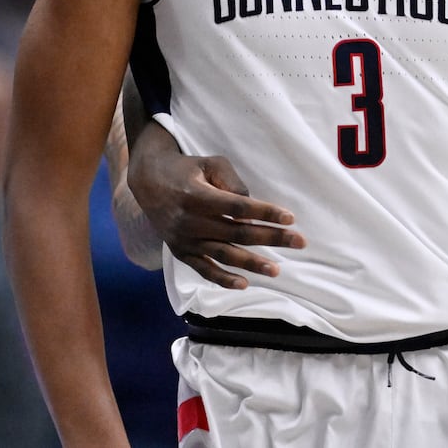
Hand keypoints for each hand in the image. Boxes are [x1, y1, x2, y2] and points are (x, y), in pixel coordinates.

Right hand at [127, 121, 305, 288]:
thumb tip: (252, 206)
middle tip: (299, 242)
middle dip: (271, 238)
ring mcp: (184, 239)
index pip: (238, 207)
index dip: (265, 213)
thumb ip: (233, 182)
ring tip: (276, 269)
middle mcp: (189, 220)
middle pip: (237, 232)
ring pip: (223, 255)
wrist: (148, 182)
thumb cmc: (187, 169)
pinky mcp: (181, 252)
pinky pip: (203, 270)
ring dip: (252, 263)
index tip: (290, 218)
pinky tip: (244, 284)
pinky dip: (223, 279)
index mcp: (197, 195)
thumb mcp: (210, 164)